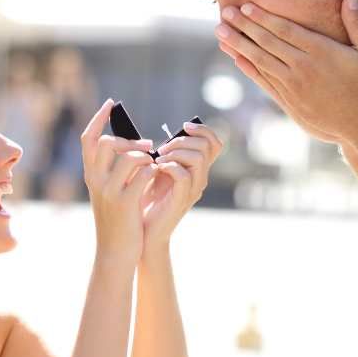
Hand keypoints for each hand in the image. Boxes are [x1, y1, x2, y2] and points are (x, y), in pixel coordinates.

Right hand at [80, 99, 155, 261]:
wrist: (116, 252)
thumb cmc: (119, 221)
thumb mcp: (110, 193)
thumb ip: (115, 171)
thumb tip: (135, 146)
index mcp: (90, 176)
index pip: (88, 139)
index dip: (98, 118)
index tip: (111, 103)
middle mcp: (95, 181)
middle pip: (106, 143)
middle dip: (129, 140)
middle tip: (148, 146)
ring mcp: (109, 191)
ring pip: (130, 156)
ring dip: (147, 157)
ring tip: (155, 165)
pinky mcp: (126, 202)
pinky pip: (145, 173)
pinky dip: (155, 170)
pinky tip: (159, 177)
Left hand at [138, 121, 224, 254]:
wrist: (143, 229)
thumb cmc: (147, 198)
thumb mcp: (158, 170)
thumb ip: (168, 155)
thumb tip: (167, 136)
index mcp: (197, 170)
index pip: (214, 143)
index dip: (203, 130)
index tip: (184, 127)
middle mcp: (200, 178)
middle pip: (205, 146)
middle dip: (181, 141)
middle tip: (161, 149)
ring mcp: (193, 189)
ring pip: (197, 158)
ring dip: (175, 153)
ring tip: (157, 159)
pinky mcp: (182, 199)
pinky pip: (183, 175)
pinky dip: (169, 167)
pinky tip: (156, 169)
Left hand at [215, 0, 357, 144]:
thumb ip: (356, 24)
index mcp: (320, 51)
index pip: (285, 29)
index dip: (263, 17)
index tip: (246, 6)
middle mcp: (303, 67)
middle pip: (267, 42)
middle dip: (243, 25)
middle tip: (224, 11)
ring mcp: (293, 85)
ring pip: (260, 61)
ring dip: (238, 45)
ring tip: (220, 31)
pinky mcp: (289, 101)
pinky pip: (264, 81)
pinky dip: (249, 69)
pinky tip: (236, 57)